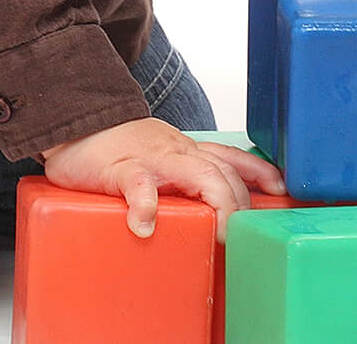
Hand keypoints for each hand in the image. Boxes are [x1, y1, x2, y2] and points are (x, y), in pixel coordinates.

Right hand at [39, 117, 286, 241]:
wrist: (75, 123)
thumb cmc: (117, 148)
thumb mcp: (160, 156)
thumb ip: (183, 174)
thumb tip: (209, 205)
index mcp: (186, 152)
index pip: (232, 157)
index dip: (261, 172)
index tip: (281, 188)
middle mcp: (177, 153)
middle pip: (223, 171)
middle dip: (241, 202)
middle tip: (244, 234)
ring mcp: (152, 158)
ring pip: (196, 173)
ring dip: (215, 203)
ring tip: (220, 232)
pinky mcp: (121, 168)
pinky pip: (138, 184)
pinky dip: (146, 205)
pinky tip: (145, 225)